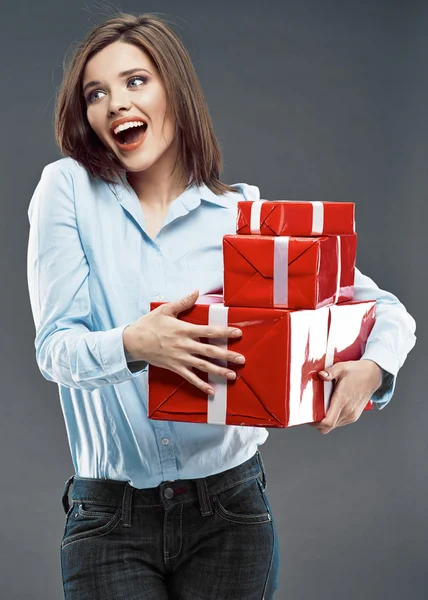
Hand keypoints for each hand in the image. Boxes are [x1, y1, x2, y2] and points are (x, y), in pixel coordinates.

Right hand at [123, 290, 245, 394]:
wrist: (133, 342)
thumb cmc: (149, 324)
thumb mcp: (165, 310)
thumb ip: (183, 302)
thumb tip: (196, 291)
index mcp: (184, 330)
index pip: (209, 331)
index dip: (225, 332)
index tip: (238, 333)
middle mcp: (185, 345)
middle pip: (210, 351)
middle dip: (227, 355)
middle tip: (242, 359)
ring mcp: (181, 358)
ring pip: (204, 366)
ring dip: (219, 371)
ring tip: (233, 375)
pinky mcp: (175, 368)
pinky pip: (190, 378)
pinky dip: (201, 385)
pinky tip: (212, 391)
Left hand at [309, 359, 382, 433]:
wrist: (373, 375)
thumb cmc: (357, 371)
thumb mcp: (342, 367)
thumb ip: (330, 372)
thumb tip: (321, 375)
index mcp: (343, 400)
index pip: (327, 422)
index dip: (315, 424)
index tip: (308, 417)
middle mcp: (348, 411)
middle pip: (328, 427)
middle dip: (317, 423)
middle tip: (311, 412)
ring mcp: (352, 415)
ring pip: (333, 425)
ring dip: (325, 420)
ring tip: (320, 407)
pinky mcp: (354, 416)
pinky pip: (339, 422)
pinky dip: (332, 418)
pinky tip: (329, 407)